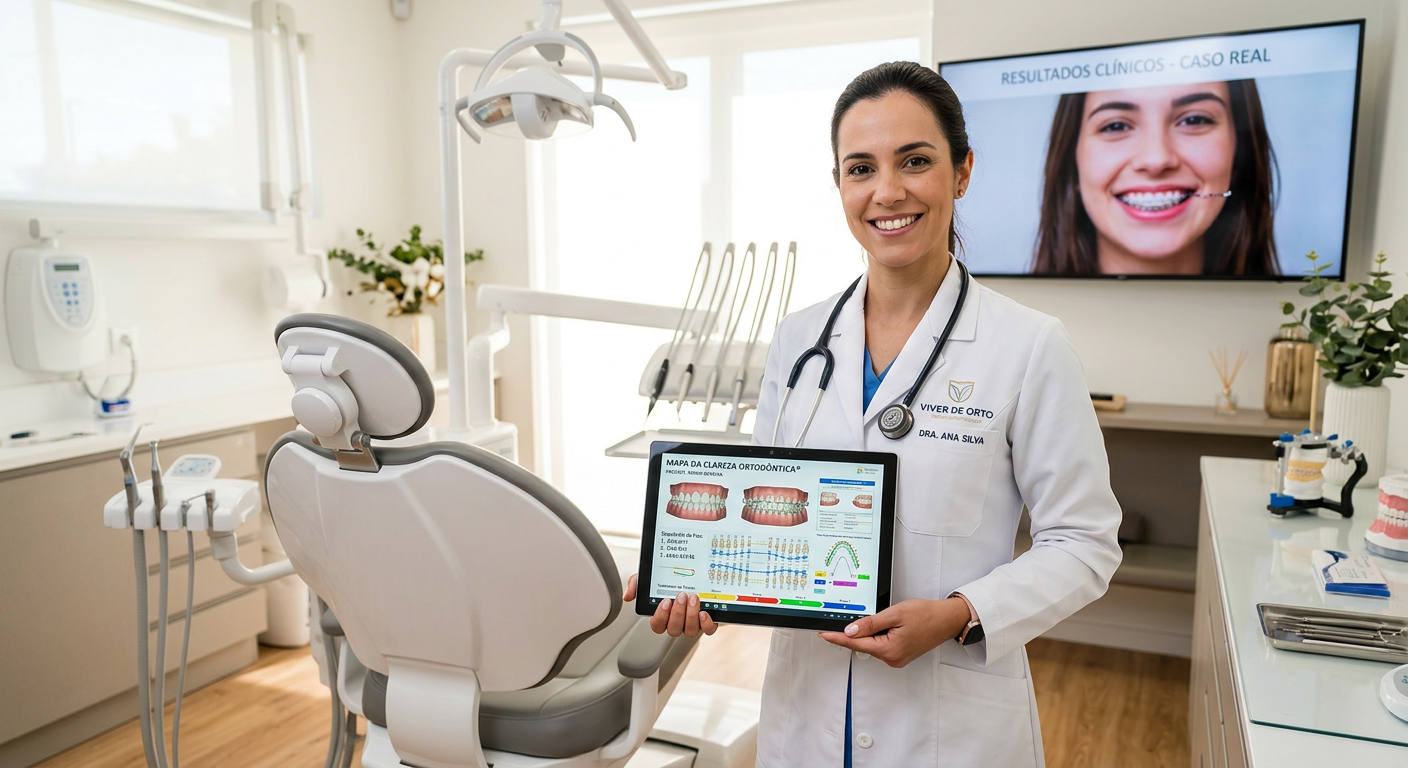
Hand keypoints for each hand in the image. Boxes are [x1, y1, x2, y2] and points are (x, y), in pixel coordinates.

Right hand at [622, 574, 718, 637]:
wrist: (696, 576)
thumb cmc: (670, 582)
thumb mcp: (650, 579)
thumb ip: (636, 585)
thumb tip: (627, 596)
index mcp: (663, 615)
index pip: (657, 625)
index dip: (661, 617)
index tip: (665, 601)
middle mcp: (677, 622)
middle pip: (673, 629)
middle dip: (677, 613)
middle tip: (681, 596)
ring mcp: (692, 623)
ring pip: (690, 630)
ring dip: (691, 614)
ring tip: (694, 597)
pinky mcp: (707, 622)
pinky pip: (707, 630)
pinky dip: (706, 623)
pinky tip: (704, 612)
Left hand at [818, 597, 968, 667]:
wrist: (946, 619)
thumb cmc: (926, 615)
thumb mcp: (894, 614)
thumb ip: (870, 623)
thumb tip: (850, 630)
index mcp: (889, 650)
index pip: (855, 643)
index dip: (837, 638)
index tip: (823, 634)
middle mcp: (892, 658)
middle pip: (864, 644)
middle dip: (858, 631)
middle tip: (861, 616)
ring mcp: (896, 658)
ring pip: (873, 644)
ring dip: (871, 631)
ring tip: (888, 618)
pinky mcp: (900, 654)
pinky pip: (882, 645)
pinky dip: (879, 635)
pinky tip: (887, 624)